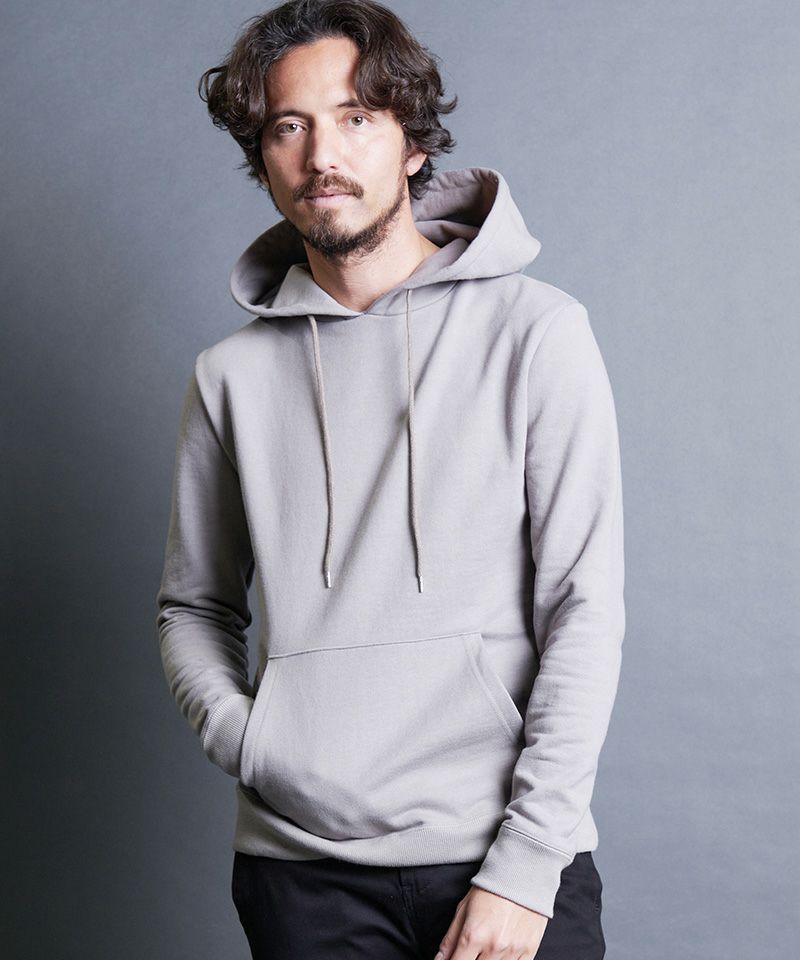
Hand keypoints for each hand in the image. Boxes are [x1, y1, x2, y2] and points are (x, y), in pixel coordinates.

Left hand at [433, 885, 547, 959]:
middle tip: (471, 951)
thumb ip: (450, 938)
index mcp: (473, 935)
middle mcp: (493, 946)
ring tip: (485, 950)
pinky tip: (500, 954)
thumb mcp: (464, 908)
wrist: (523, 874)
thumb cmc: (492, 888)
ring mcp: (513, 951)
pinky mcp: (529, 951)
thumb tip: (439, 959)